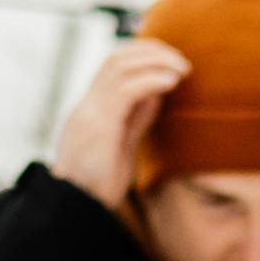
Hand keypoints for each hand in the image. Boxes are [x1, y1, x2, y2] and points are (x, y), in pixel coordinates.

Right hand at [55, 41, 190, 207]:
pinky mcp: (98, 126)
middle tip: (182, 61)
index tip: (170, 63)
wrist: (77, 208)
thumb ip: (136, 118)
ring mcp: (90, 113)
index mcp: (91, 109)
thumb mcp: (122, 145)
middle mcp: (88, 105)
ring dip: (155, 62)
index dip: (142, 57)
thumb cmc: (99, 185)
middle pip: (116, 58)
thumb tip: (156, 93)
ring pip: (119, 66)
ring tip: (181, 69)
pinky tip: (171, 82)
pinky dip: (151, 80)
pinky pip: (125, 90)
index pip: (113, 67)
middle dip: (151, 51)